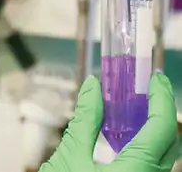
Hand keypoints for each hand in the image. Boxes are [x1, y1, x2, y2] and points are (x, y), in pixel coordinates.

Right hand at [39, 74, 179, 171]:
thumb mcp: (69, 157)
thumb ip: (85, 121)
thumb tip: (93, 87)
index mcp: (139, 170)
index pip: (163, 126)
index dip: (162, 98)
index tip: (154, 77)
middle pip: (171, 141)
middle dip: (160, 112)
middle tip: (143, 90)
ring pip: (164, 156)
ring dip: (152, 130)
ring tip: (130, 111)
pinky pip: (153, 166)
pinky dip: (144, 147)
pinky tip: (123, 138)